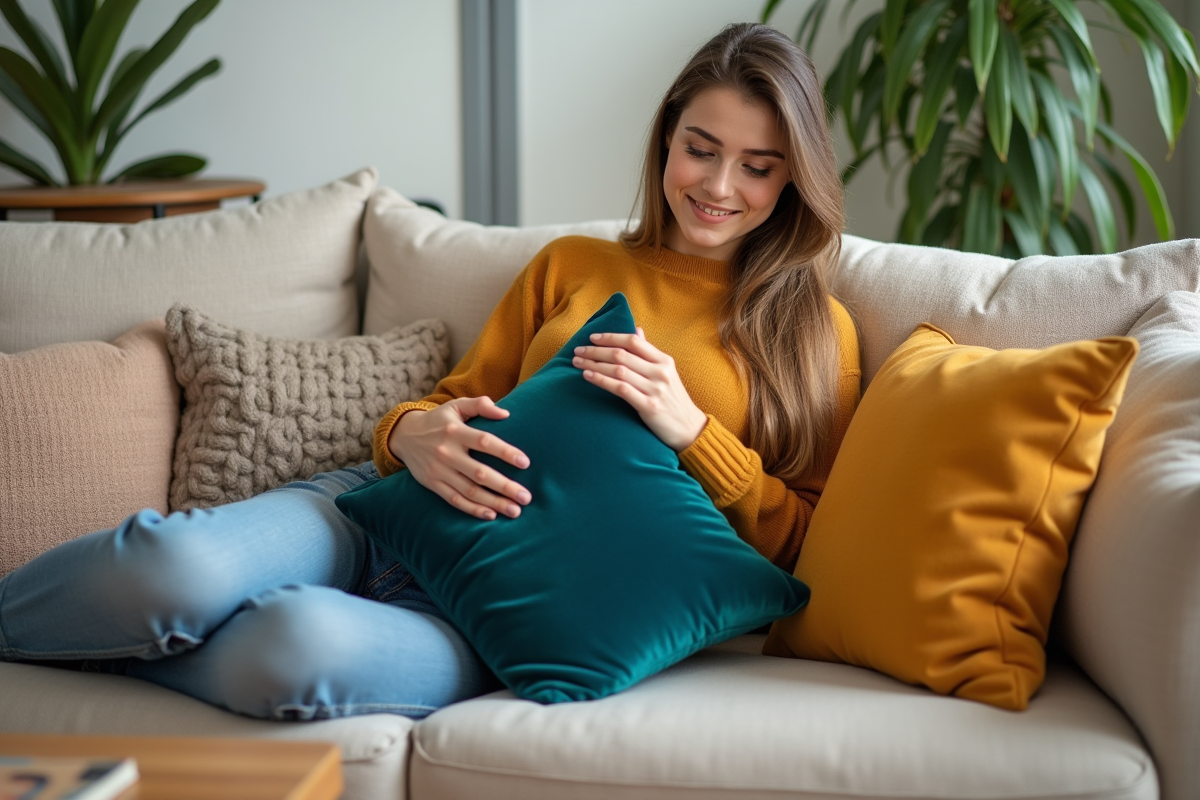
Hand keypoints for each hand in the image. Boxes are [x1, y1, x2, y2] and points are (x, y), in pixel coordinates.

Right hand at [387, 397, 530, 519]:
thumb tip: (506, 413)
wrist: (404, 436)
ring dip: (494, 502)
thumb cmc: (439, 420)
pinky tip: (491, 515)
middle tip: (526, 497)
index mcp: (456, 431)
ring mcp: (439, 471)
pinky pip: (455, 500)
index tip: (525, 463)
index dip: (505, 452)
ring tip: (515, 511)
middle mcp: (447, 452)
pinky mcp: (433, 484)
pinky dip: (473, 509)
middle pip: (479, 473)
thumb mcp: (456, 406)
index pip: (484, 442)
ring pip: (469, 491)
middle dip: (504, 486)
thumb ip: (480, 405)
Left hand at [573, 328, 707, 451]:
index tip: (592, 337)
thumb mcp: (666, 373)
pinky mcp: (649, 407)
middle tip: (578, 351)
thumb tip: (636, 330)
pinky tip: (588, 376)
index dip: (611, 337)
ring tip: (578, 363)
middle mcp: (660, 372)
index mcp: (664, 361)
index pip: (633, 342)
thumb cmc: (673, 400)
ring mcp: (655, 389)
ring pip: (618, 370)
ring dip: (594, 364)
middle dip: (596, 351)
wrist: (690, 429)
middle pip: (622, 355)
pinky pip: (620, 389)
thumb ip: (649, 353)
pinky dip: (602, 380)